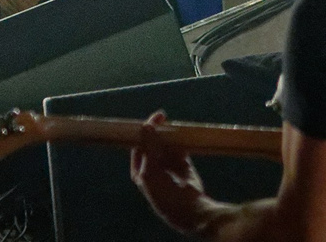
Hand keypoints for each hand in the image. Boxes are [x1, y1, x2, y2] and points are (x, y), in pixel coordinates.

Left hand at [128, 114, 211, 232]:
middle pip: (153, 142)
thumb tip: (146, 126)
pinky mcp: (183, 164)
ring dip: (170, 135)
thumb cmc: (162, 192)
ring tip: (173, 126)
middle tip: (163, 116)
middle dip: (158, 131)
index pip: (139, 145)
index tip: (151, 119)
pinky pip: (181, 148)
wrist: (187, 207)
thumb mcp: (151, 170)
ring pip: (167, 144)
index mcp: (140, 170)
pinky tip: (183, 135)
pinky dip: (182, 142)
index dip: (143, 132)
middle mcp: (153, 166)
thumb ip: (149, 147)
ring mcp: (168, 165)